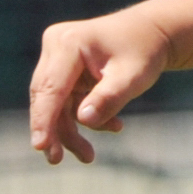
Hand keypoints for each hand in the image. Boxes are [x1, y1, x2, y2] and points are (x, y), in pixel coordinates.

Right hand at [26, 7, 172, 162]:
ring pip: (54, 103)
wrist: (151, 33)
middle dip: (55, 130)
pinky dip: (83, 117)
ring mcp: (56, 56)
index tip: (41, 146)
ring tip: (88, 156)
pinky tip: (112, 126)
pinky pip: (65, 101)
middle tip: (56, 160)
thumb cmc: (144, 52)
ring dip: (70, 130)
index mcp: (69, 43)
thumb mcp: (133, 77)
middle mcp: (56, 45)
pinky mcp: (62, 68)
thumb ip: (109, 98)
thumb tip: (83, 120)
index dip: (44, 119)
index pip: (51, 88)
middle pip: (47, 97)